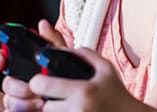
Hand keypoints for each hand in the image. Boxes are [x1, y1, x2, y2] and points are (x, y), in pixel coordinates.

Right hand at [0, 19, 64, 111]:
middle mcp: (19, 82)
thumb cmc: (68, 79)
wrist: (77, 100)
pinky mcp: (22, 111)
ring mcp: (19, 99)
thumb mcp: (64, 58)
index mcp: (24, 66)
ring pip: (8, 100)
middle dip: (16, 86)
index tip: (2, 62)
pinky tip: (36, 111)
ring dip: (23, 103)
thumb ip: (53, 42)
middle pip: (6, 82)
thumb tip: (43, 24)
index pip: (1, 58)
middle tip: (31, 88)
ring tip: (41, 103)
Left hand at [29, 48, 152, 111]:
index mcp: (83, 91)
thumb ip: (85, 54)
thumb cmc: (118, 94)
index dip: (38, 82)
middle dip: (46, 100)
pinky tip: (72, 109)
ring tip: (66, 105)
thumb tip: (61, 49)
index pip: (42, 86)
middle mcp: (78, 109)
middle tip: (54, 96)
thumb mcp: (106, 69)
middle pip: (43, 106)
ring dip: (54, 110)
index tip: (42, 81)